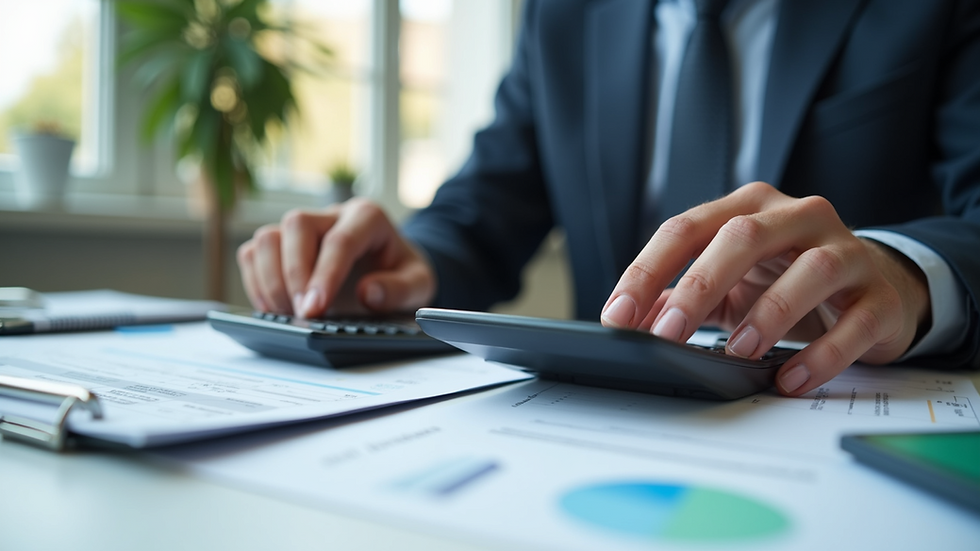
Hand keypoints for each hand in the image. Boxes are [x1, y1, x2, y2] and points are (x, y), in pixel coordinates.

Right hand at [237, 197, 436, 317]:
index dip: (324, 276)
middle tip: (303, 315)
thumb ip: (400, 289)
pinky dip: (256, 283)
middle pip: (296, 226)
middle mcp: (331, 214)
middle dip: (294, 275)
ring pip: (268, 237)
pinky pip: (253, 254)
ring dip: (270, 280)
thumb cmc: (402, 273)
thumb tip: (369, 294)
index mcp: (368, 217)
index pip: (340, 241)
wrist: (390, 268)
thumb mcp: (419, 284)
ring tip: (288, 314)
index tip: (314, 309)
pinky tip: (274, 308)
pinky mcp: (282, 244)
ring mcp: (303, 228)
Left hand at [600, 182, 930, 395]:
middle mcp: (796, 217)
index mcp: (748, 208)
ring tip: (737, 352)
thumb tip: (626, 323)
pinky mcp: (880, 296)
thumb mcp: (728, 283)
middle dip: (697, 286)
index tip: (618, 315)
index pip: (686, 228)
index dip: (647, 271)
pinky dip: (821, 355)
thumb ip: (676, 298)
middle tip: (666, 335)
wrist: (877, 289)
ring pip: (811, 269)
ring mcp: (845, 251)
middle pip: (742, 237)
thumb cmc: (788, 280)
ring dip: (767, 314)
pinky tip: (791, 378)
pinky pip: (854, 323)